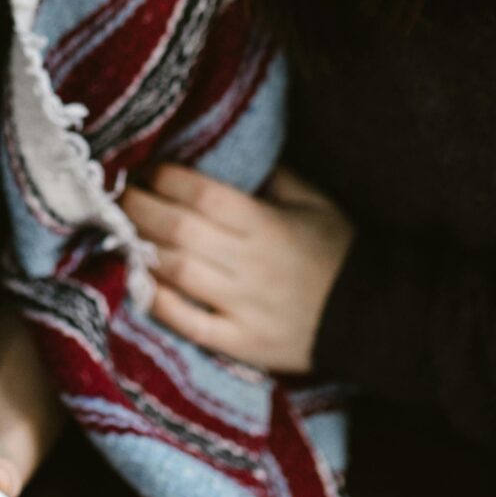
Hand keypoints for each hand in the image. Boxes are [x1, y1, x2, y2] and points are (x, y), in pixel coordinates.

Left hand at [120, 163, 353, 374]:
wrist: (376, 318)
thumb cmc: (342, 253)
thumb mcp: (317, 203)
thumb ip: (276, 177)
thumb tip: (230, 155)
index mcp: (267, 224)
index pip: (203, 195)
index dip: (166, 178)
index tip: (145, 169)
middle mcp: (250, 263)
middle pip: (180, 230)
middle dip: (140, 209)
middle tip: (119, 197)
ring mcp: (244, 306)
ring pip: (178, 273)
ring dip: (141, 250)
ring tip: (120, 232)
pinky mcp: (241, 342)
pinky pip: (190, 323)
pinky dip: (160, 303)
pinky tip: (138, 282)